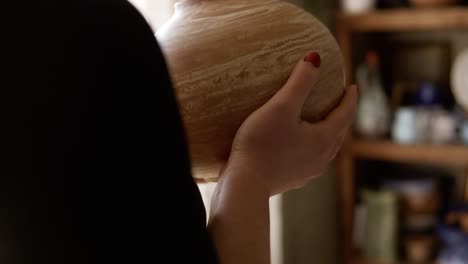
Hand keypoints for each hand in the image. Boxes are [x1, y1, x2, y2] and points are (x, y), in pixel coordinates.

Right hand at [221, 52, 357, 195]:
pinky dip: (312, 146)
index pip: (344, 115)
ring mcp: (306, 171)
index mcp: (323, 139)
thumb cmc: (262, 144)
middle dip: (342, 117)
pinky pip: (310, 159)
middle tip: (342, 103)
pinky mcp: (291, 179)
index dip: (350, 100)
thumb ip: (300, 82)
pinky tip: (300, 146)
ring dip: (329, 134)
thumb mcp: (281, 107)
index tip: (353, 87)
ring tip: (324, 124)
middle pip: (338, 134)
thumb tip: (315, 57)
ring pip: (326, 149)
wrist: (244, 184)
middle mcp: (320, 158)